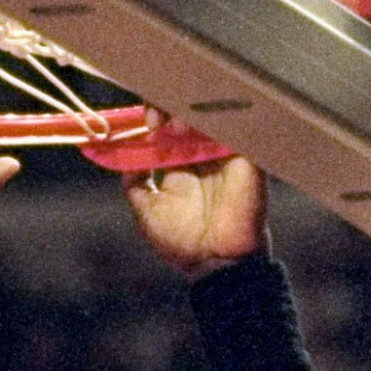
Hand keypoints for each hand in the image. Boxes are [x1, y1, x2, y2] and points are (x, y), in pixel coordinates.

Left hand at [120, 119, 268, 277]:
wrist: (216, 263)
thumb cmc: (183, 243)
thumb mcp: (147, 212)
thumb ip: (135, 184)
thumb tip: (123, 157)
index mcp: (179, 161)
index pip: (166, 122)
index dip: (153, 114)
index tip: (144, 123)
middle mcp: (202, 150)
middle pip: (185, 109)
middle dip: (167, 107)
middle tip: (155, 121)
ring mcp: (224, 150)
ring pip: (208, 111)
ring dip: (189, 111)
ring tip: (176, 127)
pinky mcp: (246, 154)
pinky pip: (235, 124)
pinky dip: (218, 117)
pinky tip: (201, 122)